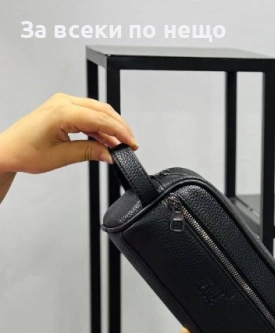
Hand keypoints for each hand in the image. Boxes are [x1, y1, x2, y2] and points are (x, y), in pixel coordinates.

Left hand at [0, 93, 136, 174]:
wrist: (8, 150)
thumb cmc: (25, 152)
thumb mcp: (62, 156)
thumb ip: (89, 152)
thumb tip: (110, 154)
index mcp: (62, 111)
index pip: (101, 119)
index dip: (120, 132)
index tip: (131, 144)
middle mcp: (63, 102)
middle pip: (102, 111)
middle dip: (120, 128)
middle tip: (131, 144)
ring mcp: (63, 104)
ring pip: (97, 111)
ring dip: (111, 127)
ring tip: (120, 145)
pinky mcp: (63, 109)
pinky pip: (88, 114)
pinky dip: (100, 127)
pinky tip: (106, 140)